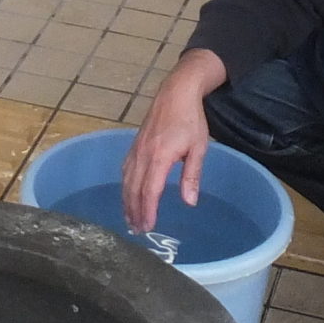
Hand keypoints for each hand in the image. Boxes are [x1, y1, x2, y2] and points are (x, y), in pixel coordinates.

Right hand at [121, 50, 227, 233]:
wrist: (176, 92)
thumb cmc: (191, 120)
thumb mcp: (198, 148)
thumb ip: (191, 175)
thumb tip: (189, 202)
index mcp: (160, 156)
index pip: (150, 190)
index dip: (148, 210)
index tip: (148, 226)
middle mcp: (143, 154)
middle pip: (134, 189)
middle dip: (135, 211)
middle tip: (137, 230)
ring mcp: (136, 149)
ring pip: (127, 180)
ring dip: (127, 201)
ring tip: (130, 218)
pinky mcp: (135, 144)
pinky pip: (126, 169)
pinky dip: (125, 185)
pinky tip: (127, 193)